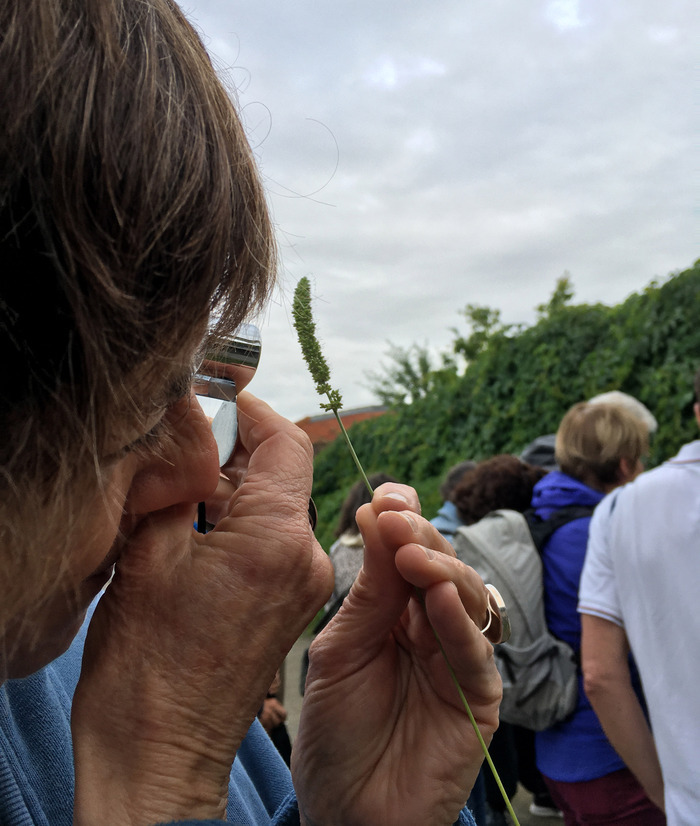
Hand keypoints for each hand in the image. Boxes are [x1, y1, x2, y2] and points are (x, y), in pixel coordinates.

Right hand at [72, 392, 332, 824]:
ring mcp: (301, 585)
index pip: (288, 442)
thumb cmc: (147, 668)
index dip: (251, 411)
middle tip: (183, 444)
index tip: (216, 399)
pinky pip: (274, 541)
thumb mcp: (149, 554)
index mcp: (277, 538)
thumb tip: (188, 428)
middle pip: (285, 472)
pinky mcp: (289, 606)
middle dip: (236, 450)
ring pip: (278, 506)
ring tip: (181, 490)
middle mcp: (304, 559)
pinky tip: (197, 527)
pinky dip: (242, 522)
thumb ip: (177, 480)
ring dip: (236, 488)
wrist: (161, 752)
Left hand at [293, 483, 501, 825]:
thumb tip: (374, 512)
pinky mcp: (479, 699)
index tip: (384, 495)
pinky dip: (461, 621)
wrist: (346, 812)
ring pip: (468, 599)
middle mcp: (432, 628)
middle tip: (394, 517)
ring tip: (413, 552)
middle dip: (420, 537)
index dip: (402, 520)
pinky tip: (443, 596)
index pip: (408, 552)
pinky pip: (476, 653)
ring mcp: (458, 661)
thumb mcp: (341, 649)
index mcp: (396, 611)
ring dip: (443, 570)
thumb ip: (369, 591)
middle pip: (441, 567)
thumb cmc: (336, 731)